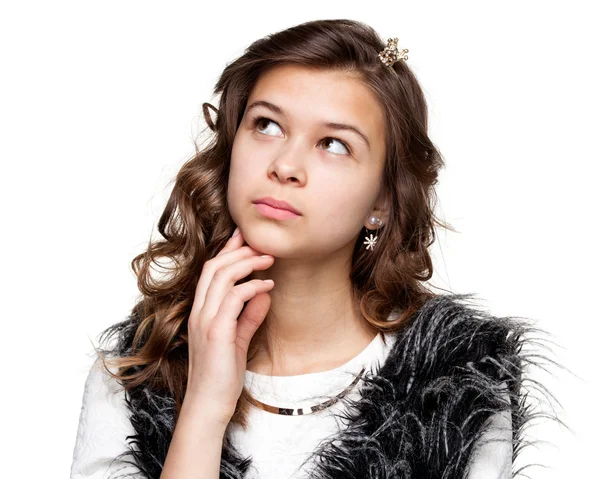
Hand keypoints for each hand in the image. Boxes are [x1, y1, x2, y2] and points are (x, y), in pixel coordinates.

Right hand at [185, 227, 274, 422]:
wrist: (209, 405)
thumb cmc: (222, 375)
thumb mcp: (238, 340)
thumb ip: (248, 316)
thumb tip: (264, 293)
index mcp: (201, 312)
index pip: (211, 272)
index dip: (227, 251)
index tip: (244, 236)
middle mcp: (199, 312)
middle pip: (214, 267)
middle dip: (239, 250)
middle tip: (262, 244)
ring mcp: (204, 321)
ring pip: (221, 277)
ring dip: (247, 263)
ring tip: (269, 259)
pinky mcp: (216, 332)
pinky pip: (233, 298)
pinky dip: (252, 287)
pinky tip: (268, 286)